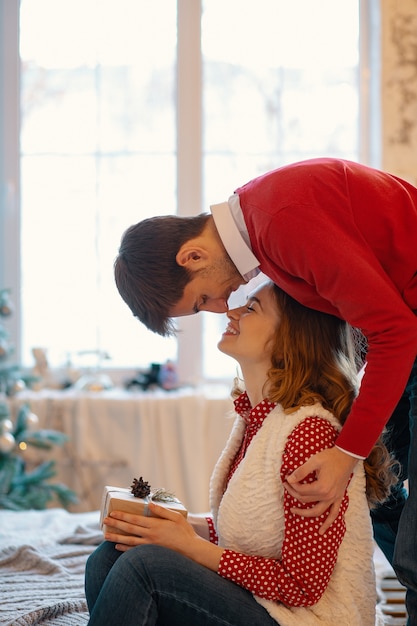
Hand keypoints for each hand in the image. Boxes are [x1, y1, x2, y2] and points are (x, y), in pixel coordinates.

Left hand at [103, 503, 223, 569]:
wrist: (191, 551)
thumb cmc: (185, 532)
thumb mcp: (176, 517)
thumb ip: (162, 511)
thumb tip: (150, 504)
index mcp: (155, 525)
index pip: (134, 519)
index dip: (122, 516)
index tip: (112, 513)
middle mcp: (149, 535)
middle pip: (129, 529)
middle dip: (115, 524)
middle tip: (104, 521)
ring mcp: (149, 545)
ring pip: (129, 540)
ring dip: (116, 537)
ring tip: (105, 535)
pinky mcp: (151, 553)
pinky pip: (134, 550)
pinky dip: (124, 548)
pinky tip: (117, 546)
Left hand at [284, 447, 357, 534]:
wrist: (346, 457)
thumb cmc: (330, 457)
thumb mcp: (313, 461)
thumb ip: (301, 471)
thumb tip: (289, 479)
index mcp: (321, 487)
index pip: (301, 490)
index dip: (292, 485)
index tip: (287, 478)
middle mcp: (327, 496)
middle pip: (306, 499)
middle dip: (294, 493)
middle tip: (287, 486)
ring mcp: (334, 499)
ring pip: (317, 511)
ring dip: (305, 513)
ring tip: (294, 512)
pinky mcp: (339, 498)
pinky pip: (334, 514)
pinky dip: (328, 523)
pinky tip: (321, 531)